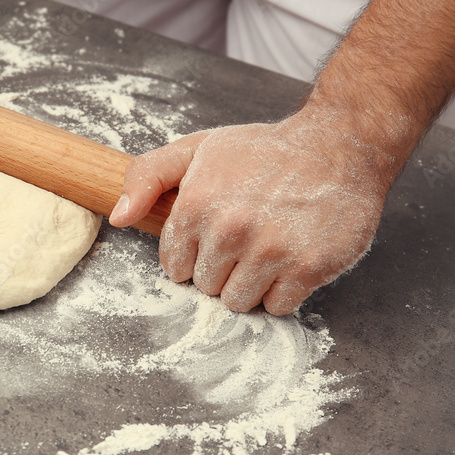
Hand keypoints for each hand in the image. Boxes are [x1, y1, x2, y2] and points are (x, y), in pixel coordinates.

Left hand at [109, 114, 386, 314]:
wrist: (337, 146)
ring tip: (267, 248)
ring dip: (250, 284)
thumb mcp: (197, 149)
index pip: (173, 266)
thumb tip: (117, 216)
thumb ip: (147, 177)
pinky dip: (283, 291)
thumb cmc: (262, 152)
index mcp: (196, 203)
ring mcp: (271, 251)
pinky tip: (290, 258)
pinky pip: (278, 307)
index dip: (193, 254)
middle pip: (205, 287)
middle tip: (245, 237)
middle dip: (221, 269)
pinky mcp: (308, 267)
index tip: (213, 235)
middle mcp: (230, 229)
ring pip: (238, 303)